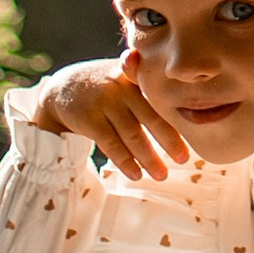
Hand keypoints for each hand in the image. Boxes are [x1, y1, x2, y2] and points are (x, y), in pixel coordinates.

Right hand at [25, 54, 191, 183]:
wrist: (62, 88)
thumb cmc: (103, 87)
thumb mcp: (124, 78)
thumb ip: (147, 90)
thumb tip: (183, 111)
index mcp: (135, 78)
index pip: (160, 100)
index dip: (176, 119)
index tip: (191, 137)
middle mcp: (122, 87)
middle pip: (150, 117)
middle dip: (169, 140)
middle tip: (184, 159)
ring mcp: (104, 102)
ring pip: (132, 134)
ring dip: (148, 157)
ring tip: (161, 174)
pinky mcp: (89, 118)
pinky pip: (111, 144)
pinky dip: (125, 161)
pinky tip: (136, 174)